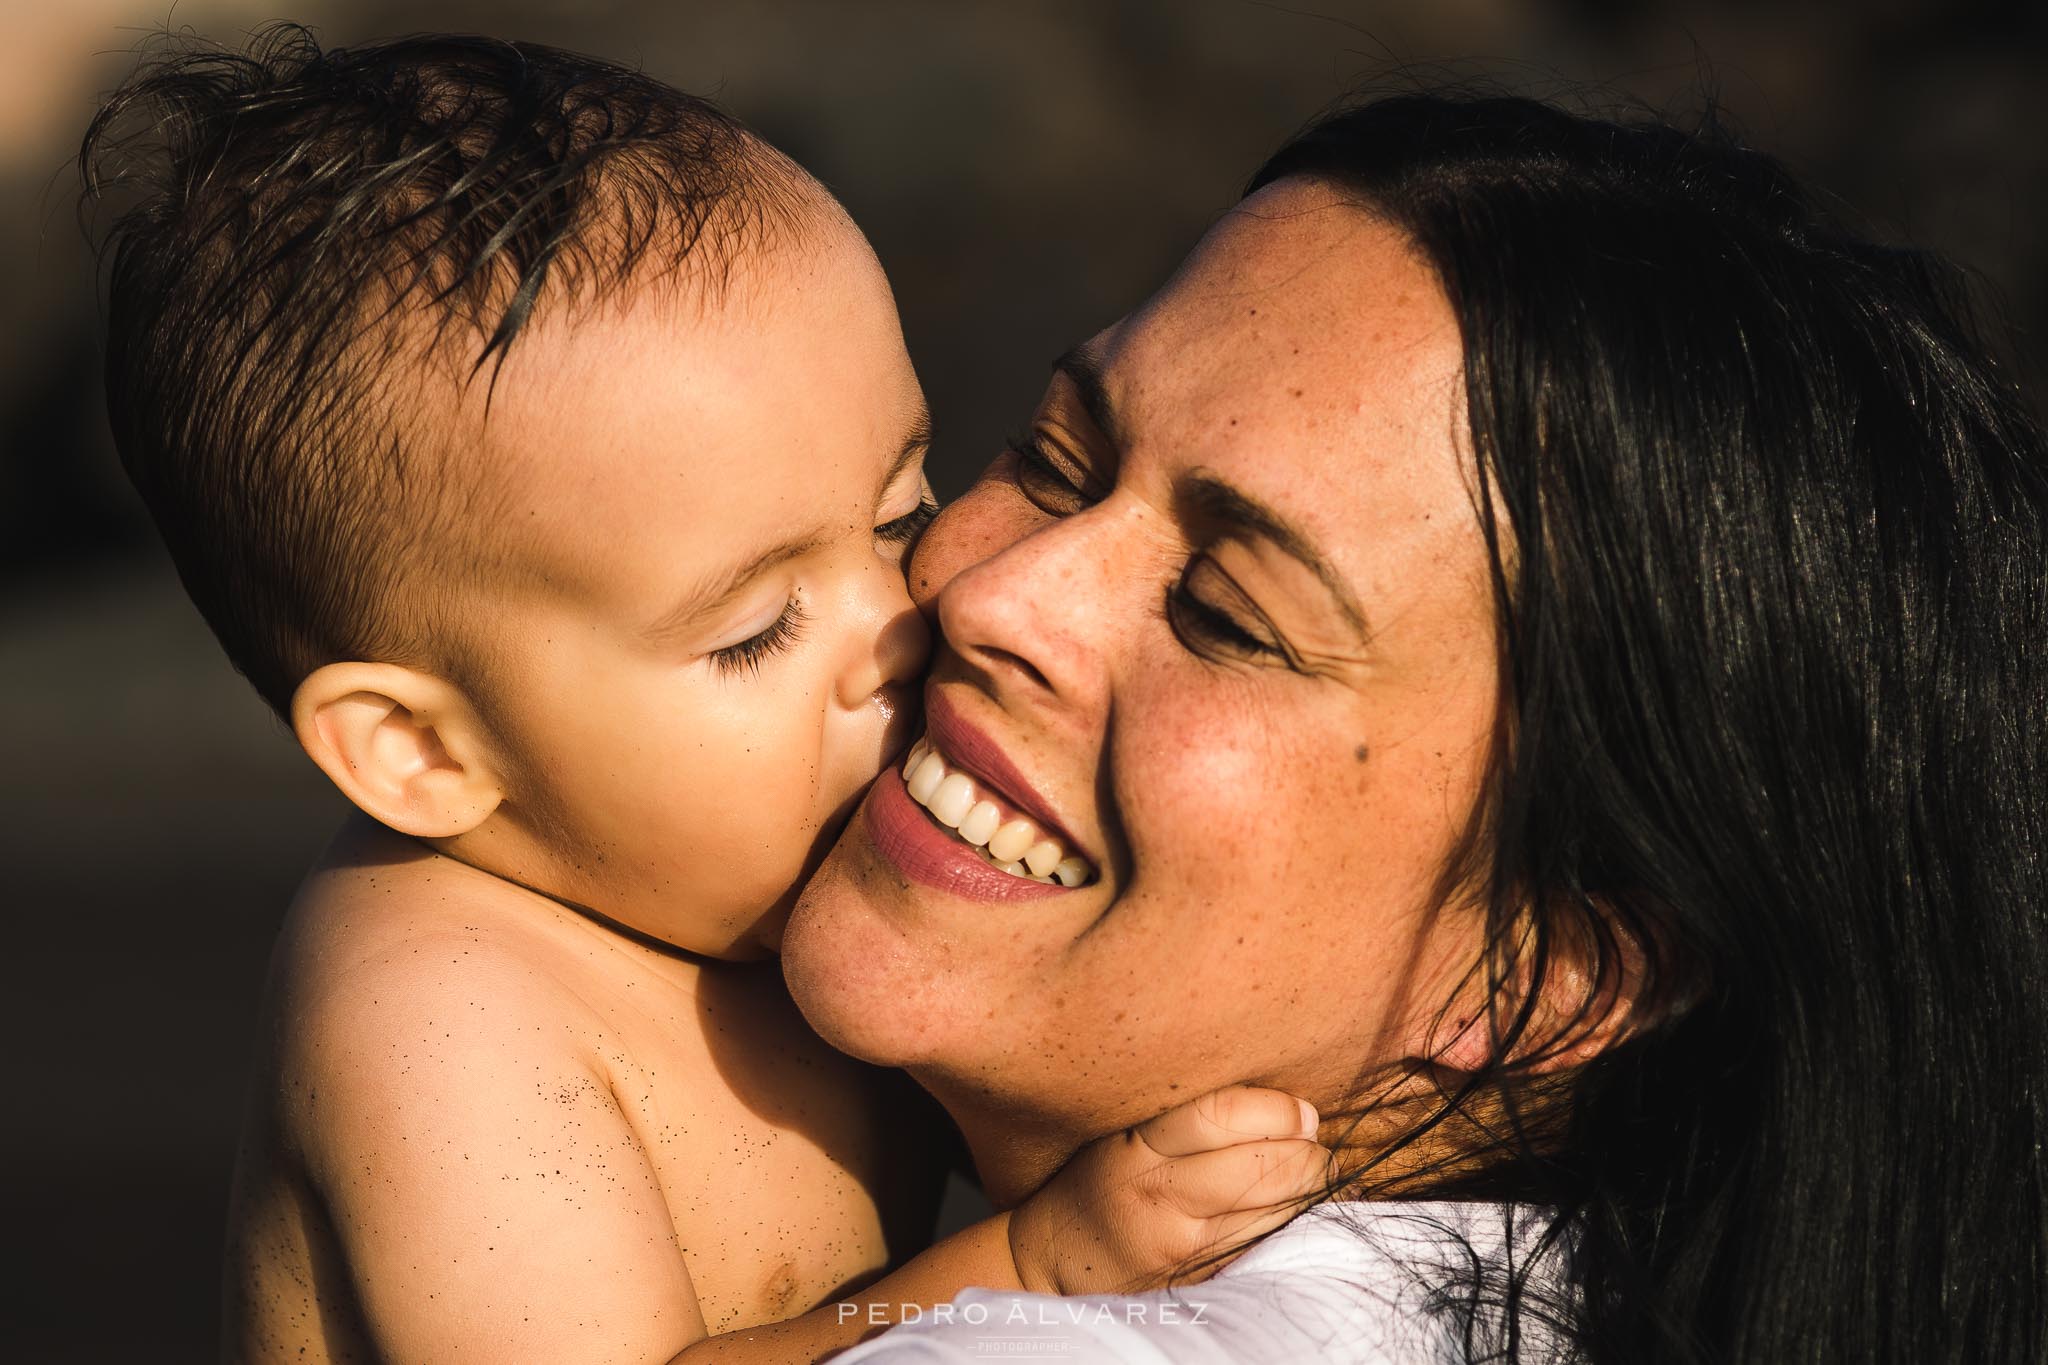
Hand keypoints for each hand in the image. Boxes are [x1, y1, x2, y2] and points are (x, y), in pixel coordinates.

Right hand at [1007, 1084, 1332, 1295]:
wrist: (1054, 1258)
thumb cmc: (1101, 1179)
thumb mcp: (1126, 1131)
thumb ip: (1186, 1114)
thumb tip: (1274, 1095)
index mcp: (1140, 1147)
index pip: (1223, 1116)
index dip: (1278, 1110)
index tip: (1300, 1111)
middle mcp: (1162, 1197)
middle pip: (1264, 1169)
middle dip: (1308, 1155)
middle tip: (1313, 1143)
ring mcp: (1184, 1247)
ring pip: (1275, 1216)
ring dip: (1308, 1193)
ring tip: (1310, 1174)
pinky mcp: (1199, 1281)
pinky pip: (1264, 1249)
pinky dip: (1289, 1226)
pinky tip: (1289, 1210)